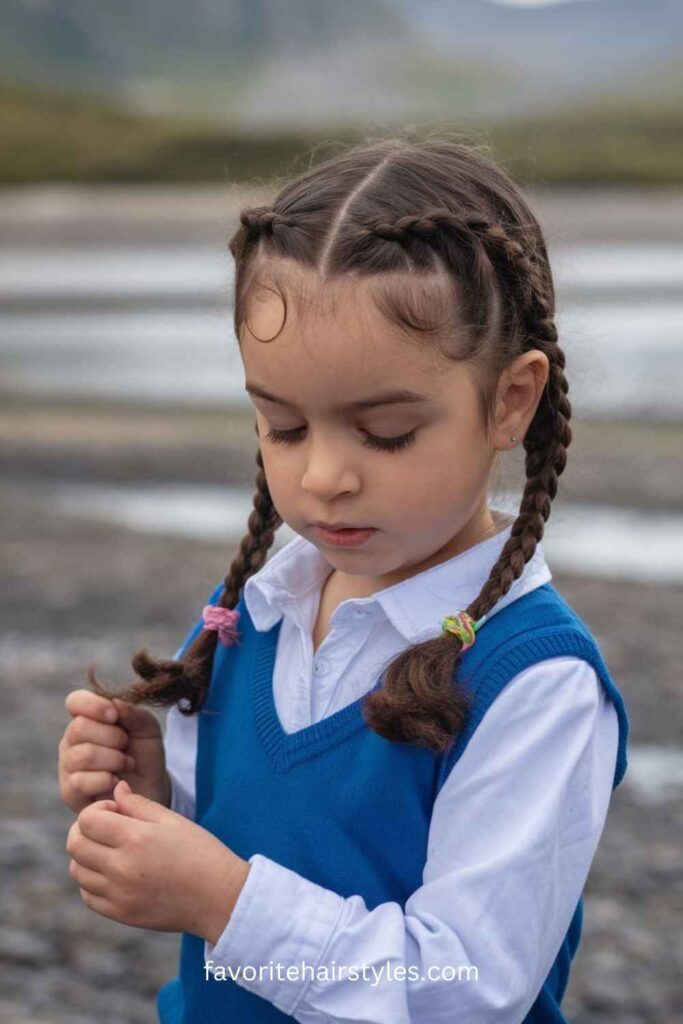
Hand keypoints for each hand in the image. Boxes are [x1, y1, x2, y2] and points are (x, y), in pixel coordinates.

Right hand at [59, 689, 170, 813]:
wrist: (150, 791)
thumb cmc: (144, 755)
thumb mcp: (147, 729)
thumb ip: (132, 712)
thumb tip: (114, 703)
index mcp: (87, 719)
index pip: (75, 701)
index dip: (94, 705)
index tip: (115, 715)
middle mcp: (72, 740)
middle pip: (80, 727)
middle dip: (113, 737)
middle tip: (126, 746)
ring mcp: (68, 766)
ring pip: (83, 755)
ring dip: (114, 760)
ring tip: (126, 764)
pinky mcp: (69, 792)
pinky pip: (82, 781)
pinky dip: (107, 781)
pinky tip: (117, 783)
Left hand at [66, 780, 249, 941]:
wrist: (219, 897)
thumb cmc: (200, 852)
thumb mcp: (172, 820)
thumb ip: (138, 803)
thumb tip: (116, 789)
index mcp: (136, 839)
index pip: (87, 820)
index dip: (97, 809)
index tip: (116, 811)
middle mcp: (122, 869)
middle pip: (75, 845)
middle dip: (85, 830)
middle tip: (108, 828)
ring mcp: (119, 895)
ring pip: (77, 871)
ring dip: (87, 856)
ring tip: (111, 850)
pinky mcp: (121, 914)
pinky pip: (88, 896)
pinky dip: (92, 881)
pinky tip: (113, 872)